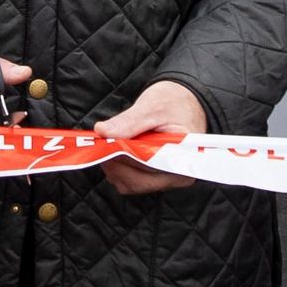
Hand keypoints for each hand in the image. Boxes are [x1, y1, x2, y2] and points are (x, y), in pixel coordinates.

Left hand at [96, 77, 210, 196]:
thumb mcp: (152, 106)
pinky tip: (119, 148)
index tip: (105, 142)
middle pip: (135, 182)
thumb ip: (128, 122)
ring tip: (113, 141)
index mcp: (183, 159)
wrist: (184, 103)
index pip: (146, 170)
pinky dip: (118, 166)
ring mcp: (164, 179)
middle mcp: (176, 176)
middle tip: (103, 140)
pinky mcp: (153, 178)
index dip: (122, 159)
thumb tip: (103, 132)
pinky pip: (129, 180)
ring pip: (129, 184)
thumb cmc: (175, 103)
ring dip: (114, 165)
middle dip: (114, 162)